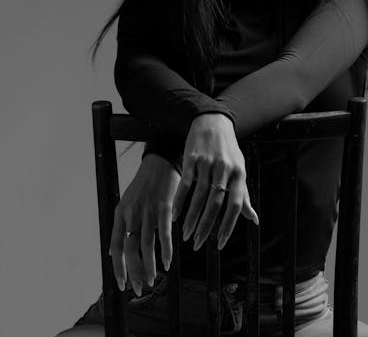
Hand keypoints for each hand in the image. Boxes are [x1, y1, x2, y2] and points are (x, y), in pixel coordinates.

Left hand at [109, 154, 180, 296]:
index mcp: (120, 213)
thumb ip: (122, 225)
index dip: (118, 268)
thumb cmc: (145, 184)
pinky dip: (166, 252)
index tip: (121, 284)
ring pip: (146, 246)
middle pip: (130, 250)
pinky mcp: (164, 208)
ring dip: (149, 267)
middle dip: (133, 273)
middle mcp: (132, 214)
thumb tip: (115, 251)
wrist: (160, 162)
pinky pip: (164, 235)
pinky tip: (167, 263)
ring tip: (151, 281)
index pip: (115, 246)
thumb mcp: (127, 202)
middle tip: (138, 289)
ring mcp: (148, 211)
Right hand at [172, 113, 258, 251]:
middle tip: (198, 244)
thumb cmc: (228, 151)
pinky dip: (179, 201)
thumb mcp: (239, 169)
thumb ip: (244, 195)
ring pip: (199, 196)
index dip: (228, 225)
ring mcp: (207, 163)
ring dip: (191, 218)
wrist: (213, 122)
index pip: (235, 204)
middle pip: (215, 203)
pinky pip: (185, 184)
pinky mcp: (192, 158)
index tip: (220, 244)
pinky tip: (174, 215)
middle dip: (206, 227)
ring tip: (186, 235)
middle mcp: (224, 169)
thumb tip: (254, 220)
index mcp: (239, 174)